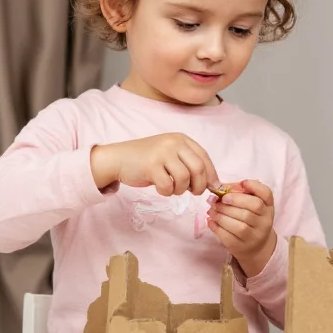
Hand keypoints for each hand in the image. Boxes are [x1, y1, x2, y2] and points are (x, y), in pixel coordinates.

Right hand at [89, 133, 219, 195]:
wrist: (118, 158)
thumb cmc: (147, 160)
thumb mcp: (171, 155)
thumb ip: (189, 164)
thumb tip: (213, 183)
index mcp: (181, 139)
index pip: (204, 157)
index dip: (211, 174)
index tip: (213, 187)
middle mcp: (173, 143)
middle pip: (198, 168)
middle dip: (200, 185)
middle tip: (193, 193)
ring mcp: (162, 153)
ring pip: (184, 178)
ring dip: (181, 190)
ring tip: (173, 189)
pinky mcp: (151, 165)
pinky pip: (168, 185)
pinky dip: (167, 192)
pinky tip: (161, 188)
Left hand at [207, 179, 276, 277]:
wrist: (256, 246)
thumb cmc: (251, 219)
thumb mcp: (253, 204)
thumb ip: (241, 192)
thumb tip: (222, 186)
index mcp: (268, 207)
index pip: (266, 194)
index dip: (253, 187)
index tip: (240, 184)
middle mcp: (265, 222)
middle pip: (251, 210)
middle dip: (232, 202)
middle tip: (218, 200)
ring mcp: (254, 237)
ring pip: (239, 226)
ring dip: (221, 216)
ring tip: (212, 210)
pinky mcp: (241, 247)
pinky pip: (228, 238)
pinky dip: (217, 227)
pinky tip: (211, 220)